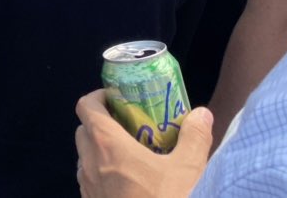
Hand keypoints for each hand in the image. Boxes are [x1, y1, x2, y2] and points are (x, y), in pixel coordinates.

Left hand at [74, 90, 211, 197]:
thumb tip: (202, 113)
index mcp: (107, 145)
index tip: (117, 98)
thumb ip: (194, 136)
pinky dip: (101, 174)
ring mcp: (87, 188)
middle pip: (84, 130)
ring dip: (100, 150)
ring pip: (84, 157)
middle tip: (128, 126)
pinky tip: (128, 183)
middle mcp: (89, 163)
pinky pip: (89, 181)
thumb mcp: (189, 169)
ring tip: (130, 155)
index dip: (98, 97)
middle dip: (101, 123)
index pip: (85, 107)